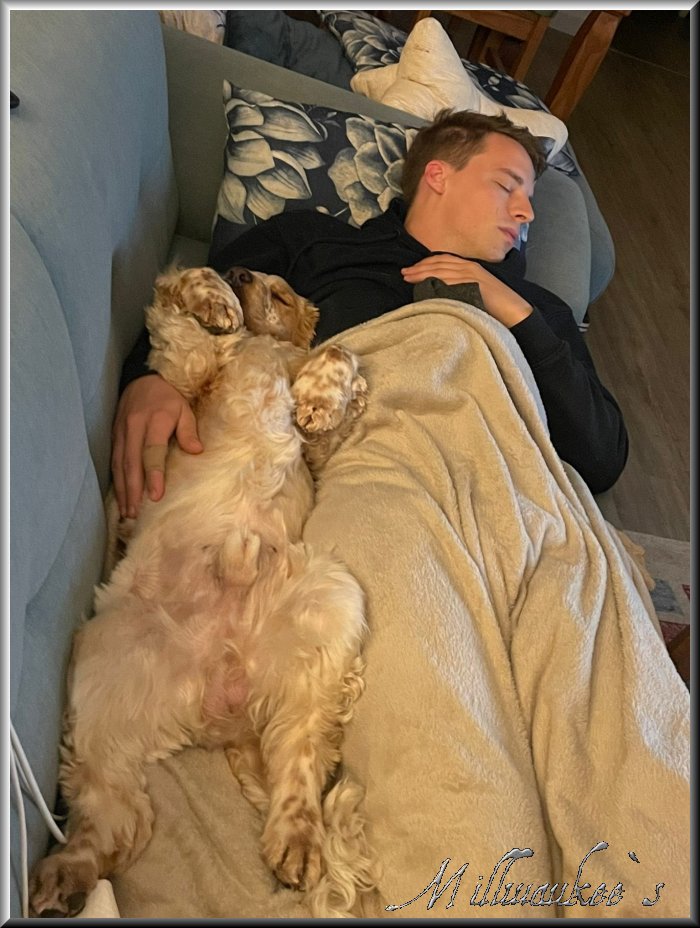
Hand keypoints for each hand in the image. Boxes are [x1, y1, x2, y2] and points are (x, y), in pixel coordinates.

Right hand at [111, 375, 201, 518]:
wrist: (141, 378)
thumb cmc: (168, 397)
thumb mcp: (184, 408)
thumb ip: (189, 430)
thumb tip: (196, 451)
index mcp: (155, 421)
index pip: (152, 451)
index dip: (153, 474)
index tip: (155, 495)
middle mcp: (134, 428)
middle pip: (131, 463)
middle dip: (133, 490)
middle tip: (136, 512)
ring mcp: (121, 432)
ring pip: (119, 465)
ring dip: (123, 489)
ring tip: (127, 511)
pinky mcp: (114, 436)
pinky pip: (113, 461)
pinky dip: (116, 480)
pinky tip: (121, 496)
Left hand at [402, 256, 532, 328]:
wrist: (514, 310)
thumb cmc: (496, 305)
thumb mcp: (475, 291)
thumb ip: (460, 287)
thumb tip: (440, 292)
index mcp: (470, 267)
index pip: (443, 260)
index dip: (425, 264)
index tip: (411, 270)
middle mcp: (469, 267)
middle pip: (439, 264)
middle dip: (419, 268)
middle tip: (404, 273)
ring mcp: (472, 275)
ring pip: (441, 271)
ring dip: (423, 273)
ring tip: (409, 278)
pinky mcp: (474, 284)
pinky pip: (451, 281)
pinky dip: (436, 282)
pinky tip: (424, 285)